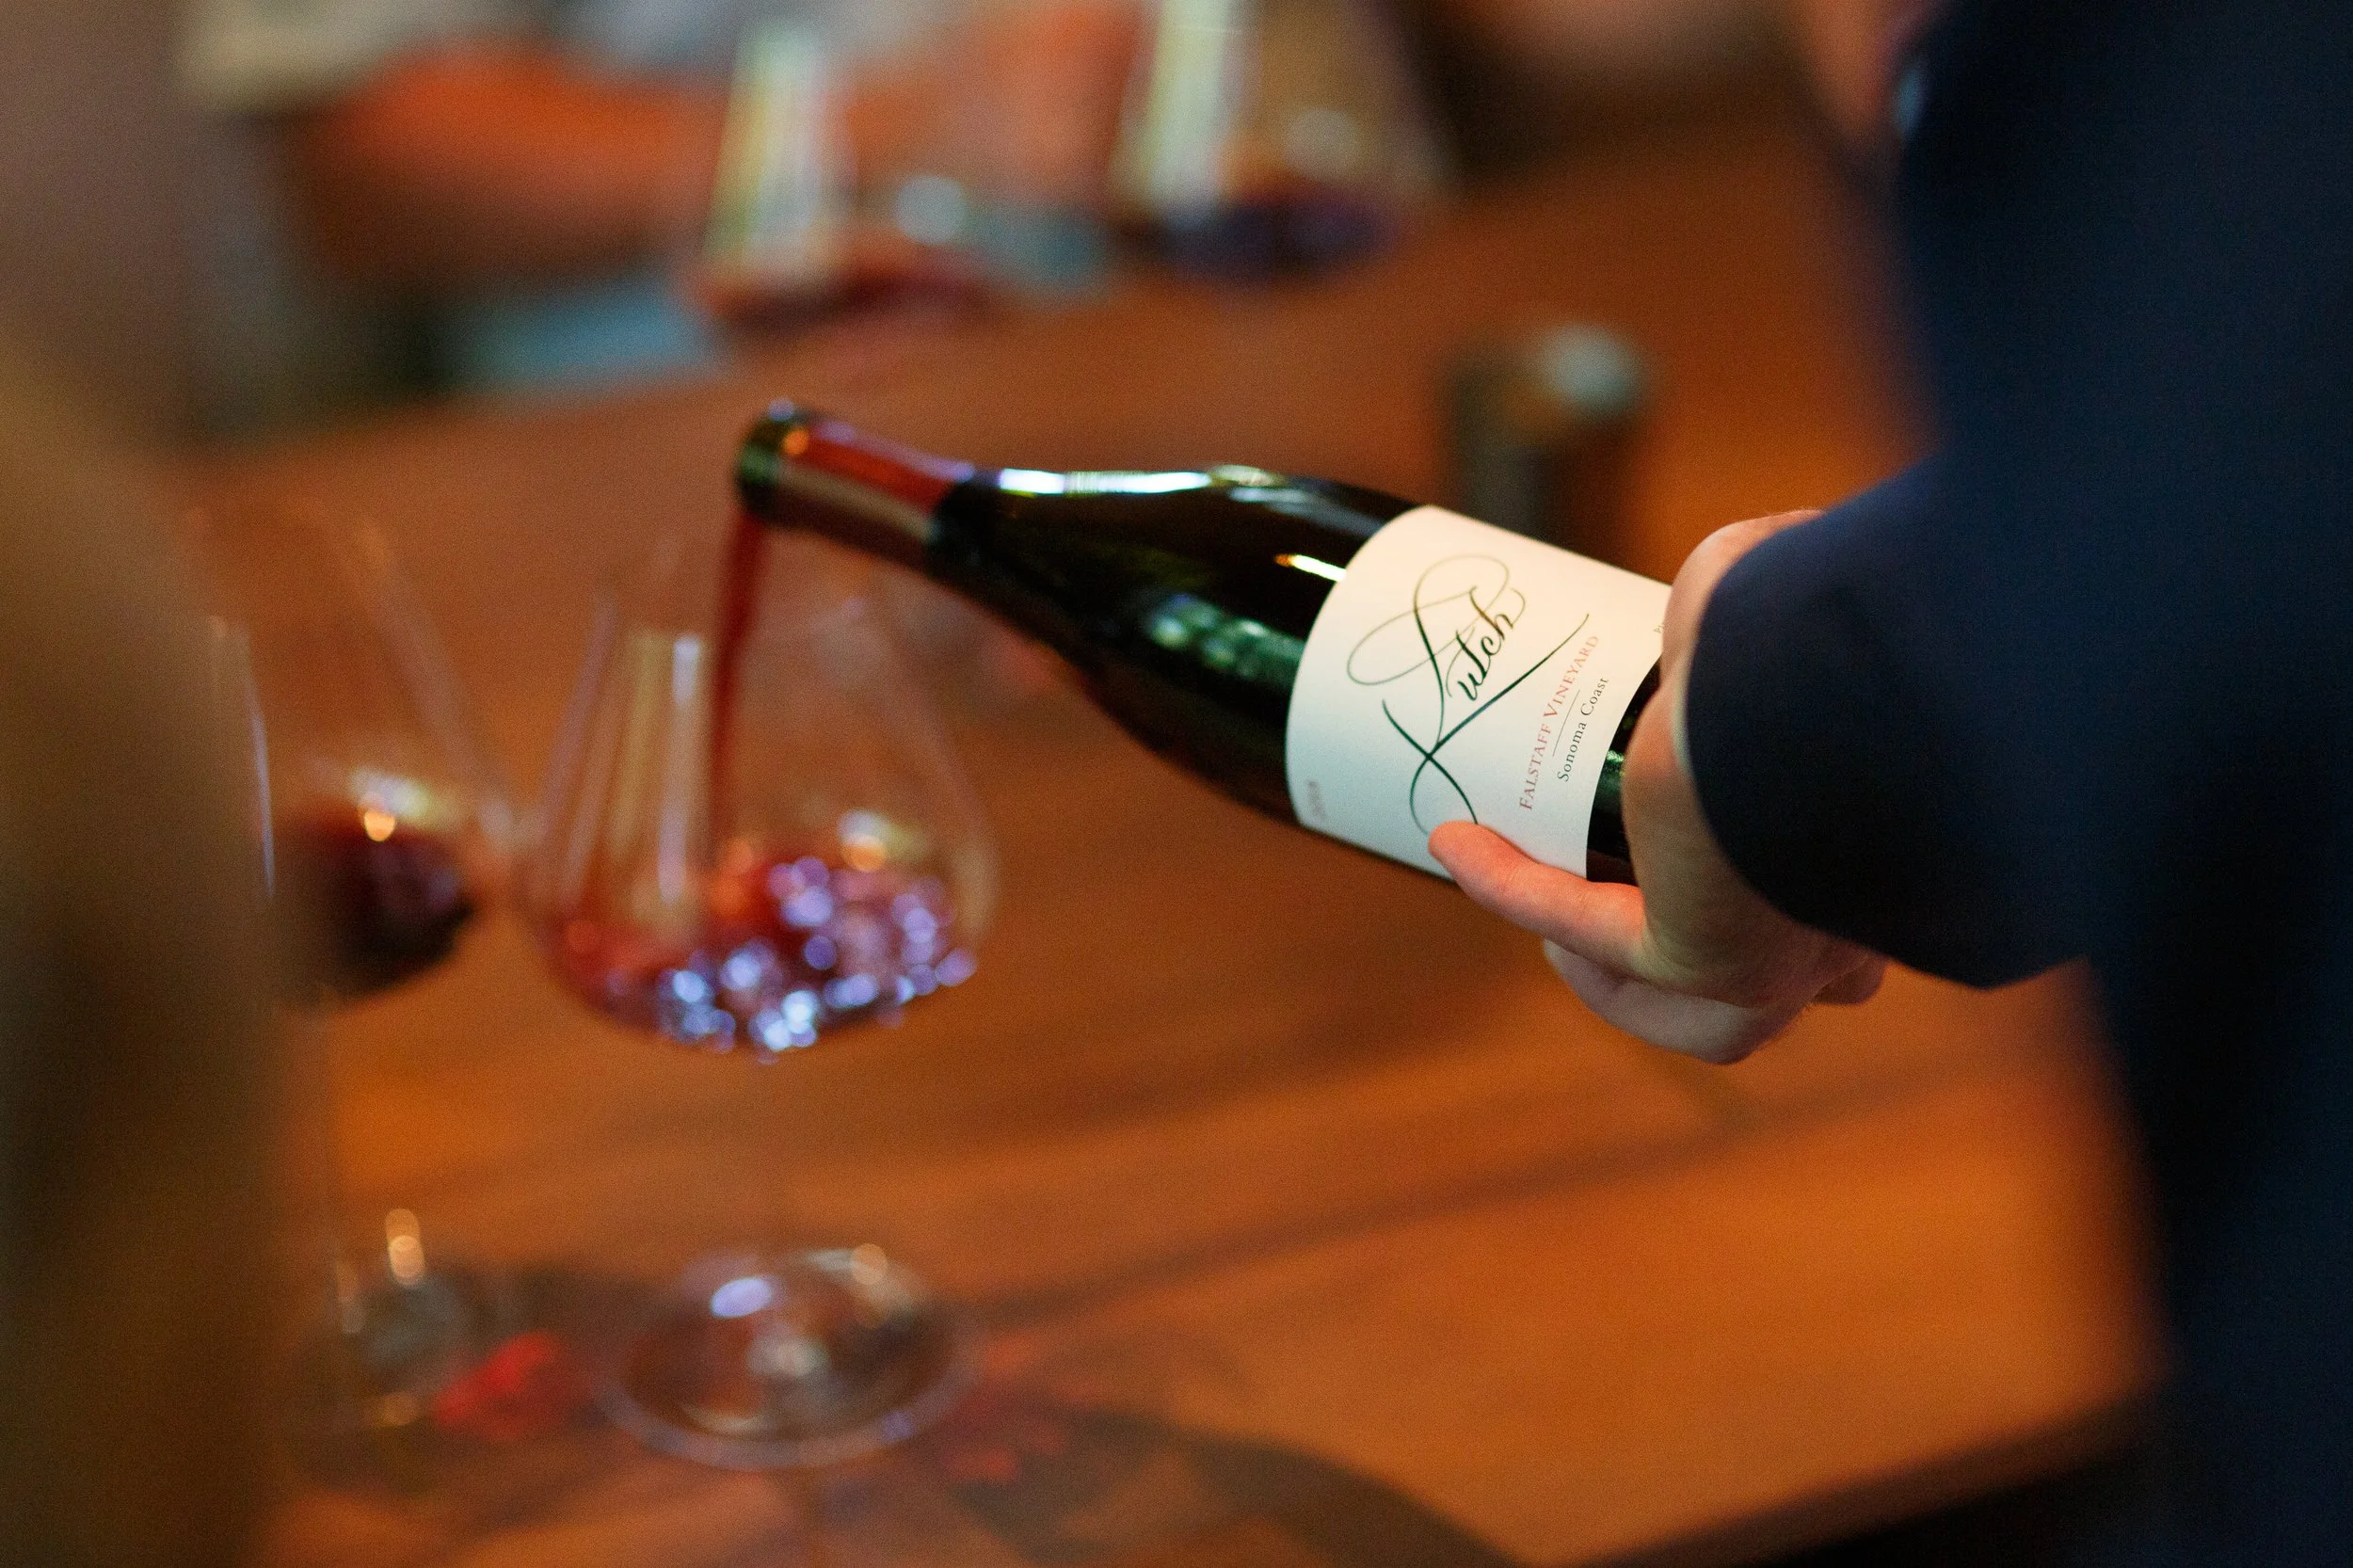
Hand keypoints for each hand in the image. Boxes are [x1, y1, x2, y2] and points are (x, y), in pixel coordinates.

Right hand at [1428, 513, 1886, 1062]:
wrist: (1840, 681)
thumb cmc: (1846, 638)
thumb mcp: (1787, 598)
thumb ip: (1765, 582)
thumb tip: (1756, 552)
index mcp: (1896, 849)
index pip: (1846, 895)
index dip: (1782, 879)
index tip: (1708, 820)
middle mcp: (1851, 920)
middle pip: (1786, 987)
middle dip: (1715, 962)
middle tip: (1633, 899)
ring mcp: (1780, 956)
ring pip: (1699, 1017)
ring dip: (1621, 984)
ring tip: (1560, 937)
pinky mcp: (1702, 958)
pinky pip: (1592, 938)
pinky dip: (1519, 892)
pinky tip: (1460, 844)